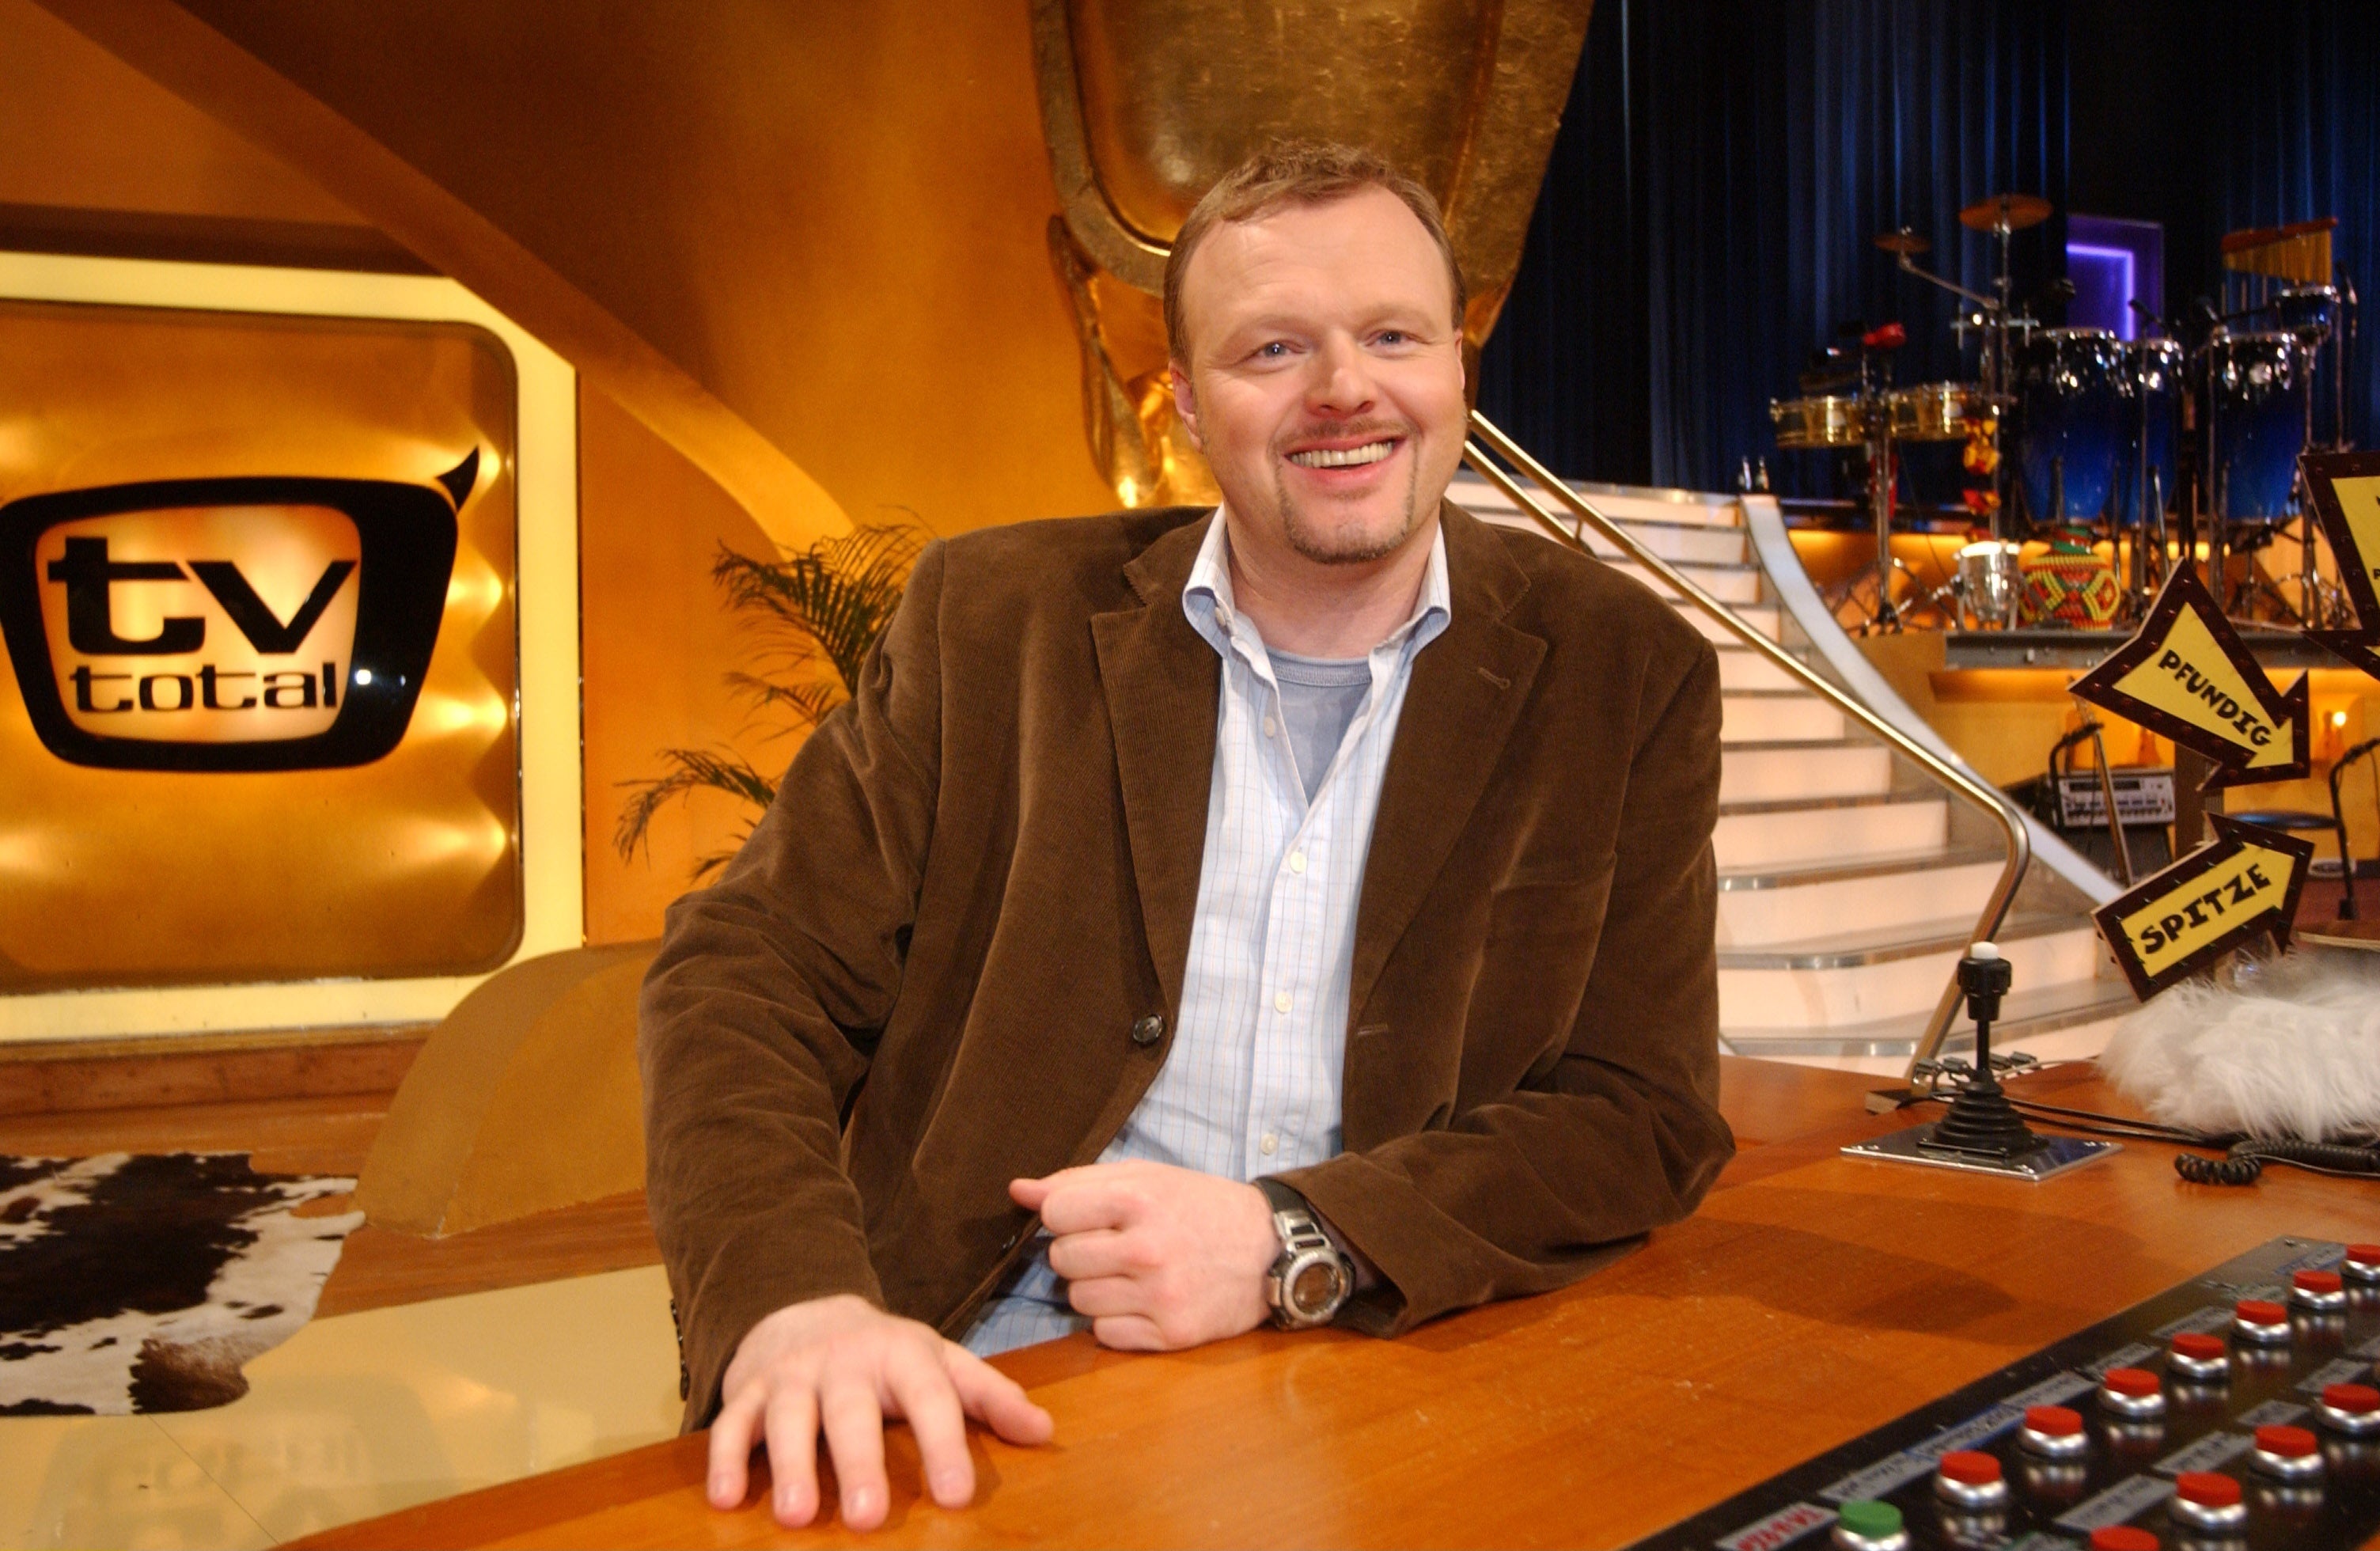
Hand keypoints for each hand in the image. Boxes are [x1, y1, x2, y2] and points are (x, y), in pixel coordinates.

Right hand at [706, 1293, 1053, 1529]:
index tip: (956, 1495)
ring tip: (798, 1517)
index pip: (930, 1398)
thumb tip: (1044, 1432)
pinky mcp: (747, 1389)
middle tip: (870, 1519)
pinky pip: (731, 1422)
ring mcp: (792, 1374)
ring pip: (787, 1417)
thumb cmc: (887, 1354)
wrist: (805, 1308)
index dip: (943, 1444)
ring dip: (790, 1466)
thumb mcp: (942, 1363)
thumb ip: (990, 1397)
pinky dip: (724, 1459)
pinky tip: (725, 1497)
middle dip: (860, 1463)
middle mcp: (845, 1361)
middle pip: (852, 1411)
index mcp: (904, 1354)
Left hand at [1009, 1160, 1278, 1350]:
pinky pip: (1105, 1334)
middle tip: (1114, 1247)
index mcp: (1139, 1200)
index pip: (1054, 1214)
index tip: (1090, 1217)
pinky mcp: (1171, 1334)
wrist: (1269, 1250)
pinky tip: (1143, 1302)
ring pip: (1078, 1301)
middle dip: (1079, 1253)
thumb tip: (1018, 1191)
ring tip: (1130, 1274)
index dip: (1066, 1216)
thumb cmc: (1201, 1206)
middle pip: (1061, 1260)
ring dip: (1096, 1288)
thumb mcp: (1147, 1177)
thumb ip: (1079, 1181)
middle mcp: (1147, 1250)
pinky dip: (1116, 1321)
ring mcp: (1160, 1297)